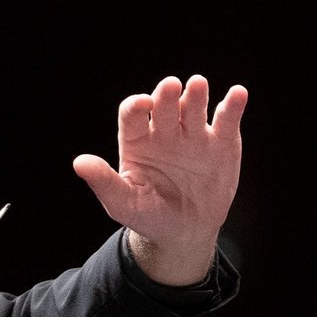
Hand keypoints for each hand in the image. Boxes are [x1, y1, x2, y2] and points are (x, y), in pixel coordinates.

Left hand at [72, 74, 247, 285]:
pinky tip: (237, 94)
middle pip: (165, 105)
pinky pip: (226, 120)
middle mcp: (165, 131)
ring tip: (198, 84)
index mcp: (137, 140)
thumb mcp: (123, 203)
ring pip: (194, 107)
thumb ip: (104, 182)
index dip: (137, 105)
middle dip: (167, 95)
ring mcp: (194, 134)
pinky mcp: (221, 142)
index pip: (133, 114)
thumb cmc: (148, 215)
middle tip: (171, 86)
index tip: (143, 104)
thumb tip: (80, 163)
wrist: (185, 232)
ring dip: (196, 94)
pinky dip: (233, 106)